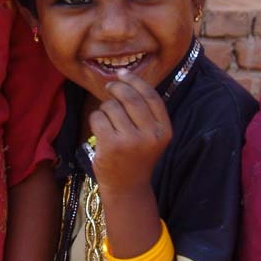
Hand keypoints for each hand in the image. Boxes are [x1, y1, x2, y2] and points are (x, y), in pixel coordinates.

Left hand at [89, 70, 170, 192]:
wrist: (127, 187)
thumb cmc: (136, 156)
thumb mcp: (150, 135)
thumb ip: (144, 110)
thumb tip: (124, 75)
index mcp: (164, 130)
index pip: (151, 96)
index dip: (136, 81)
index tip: (123, 73)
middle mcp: (150, 135)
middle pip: (130, 97)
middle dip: (116, 88)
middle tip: (109, 87)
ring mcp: (130, 141)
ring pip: (111, 107)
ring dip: (105, 109)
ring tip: (109, 122)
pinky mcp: (111, 145)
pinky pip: (98, 117)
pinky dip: (96, 119)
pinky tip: (100, 130)